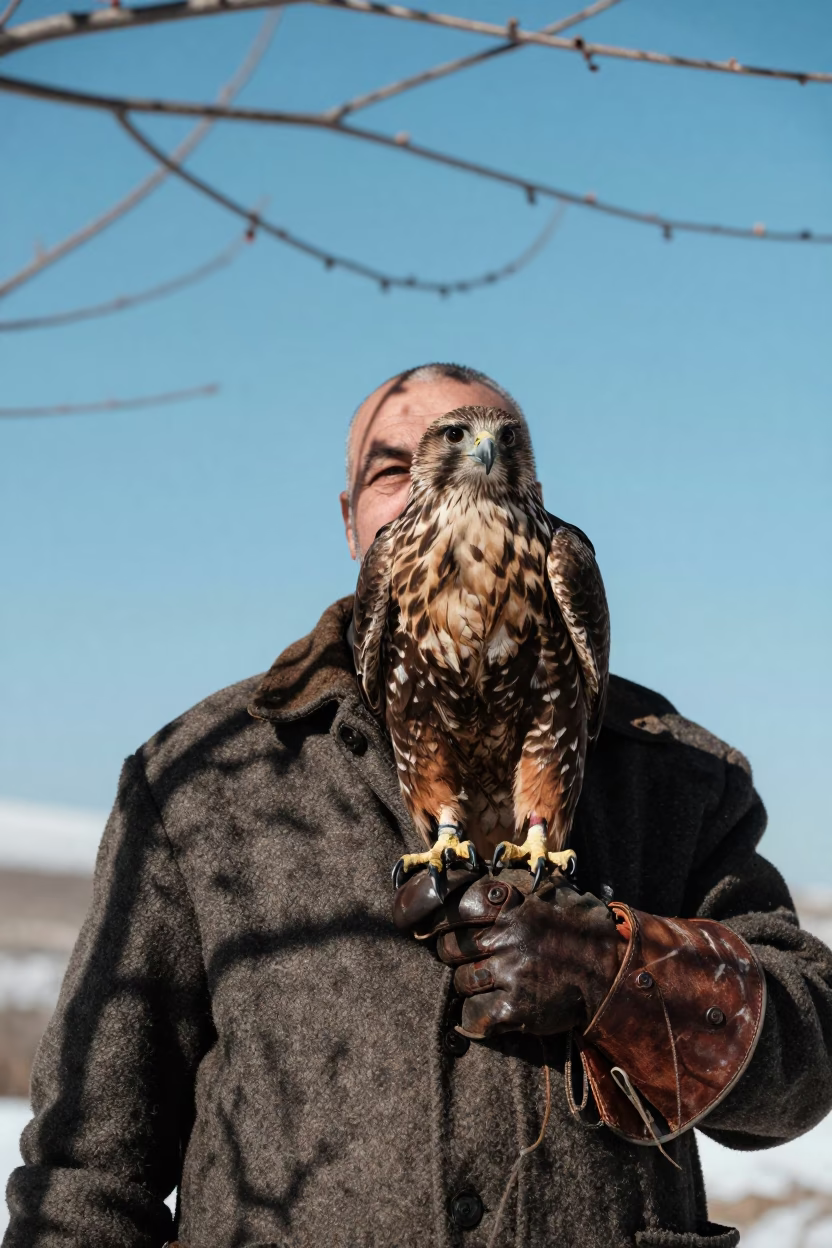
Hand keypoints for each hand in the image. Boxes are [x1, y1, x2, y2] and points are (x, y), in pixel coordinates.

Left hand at [393, 870, 620, 1038]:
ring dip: (470, 984)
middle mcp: (508, 935)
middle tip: (471, 958)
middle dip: (454, 954)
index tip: (425, 928)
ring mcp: (511, 973)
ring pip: (460, 981)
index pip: (452, 907)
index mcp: (511, 904)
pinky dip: (476, 1017)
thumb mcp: (548, 891)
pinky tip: (490, 1012)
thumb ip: (509, 887)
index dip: (435, 919)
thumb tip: (466, 875)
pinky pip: (474, 1015)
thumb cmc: (577, 927)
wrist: (612, 972)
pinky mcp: (516, 1009)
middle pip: (449, 947)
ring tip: (493, 982)